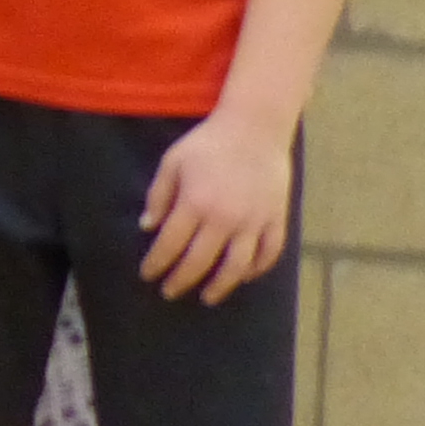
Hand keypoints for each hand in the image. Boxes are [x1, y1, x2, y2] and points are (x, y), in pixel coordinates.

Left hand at [138, 110, 293, 303]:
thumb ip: (158, 196)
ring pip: (236, 266)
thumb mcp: (173, 163)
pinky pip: (269, 254)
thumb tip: (148, 227)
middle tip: (170, 292)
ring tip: (207, 297)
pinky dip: (257, 269)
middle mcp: (224, 219)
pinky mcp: (276, 219)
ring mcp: (254, 222)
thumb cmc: (208, 143)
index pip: (170, 244)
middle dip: (181, 280)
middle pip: (200, 262)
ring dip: (220, 286)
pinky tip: (244, 276)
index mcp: (195, 204)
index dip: (157, 263)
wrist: (255, 128)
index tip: (148, 276)